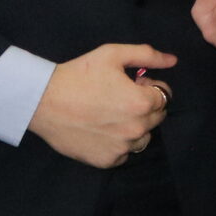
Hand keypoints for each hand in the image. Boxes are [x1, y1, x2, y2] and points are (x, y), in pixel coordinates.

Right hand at [26, 43, 175, 168]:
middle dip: (144, 106)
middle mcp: (136, 128)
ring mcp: (122, 148)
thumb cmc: (78, 75)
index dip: (149, 87)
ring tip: (111, 114)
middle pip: (156, 117)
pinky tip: (101, 129)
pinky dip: (118, 143)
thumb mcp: (113, 55)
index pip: (164, 96)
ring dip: (135, 126)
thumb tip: (173, 61)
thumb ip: (147, 56)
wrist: (43, 101)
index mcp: (141, 102)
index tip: (132, 83)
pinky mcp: (106, 161)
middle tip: (118, 97)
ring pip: (143, 137)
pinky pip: (124, 153)